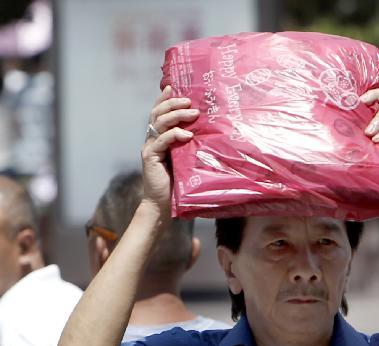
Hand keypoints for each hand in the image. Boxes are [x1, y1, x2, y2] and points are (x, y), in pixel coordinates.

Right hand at [141, 86, 197, 213]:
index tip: (173, 87)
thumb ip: (190, 146)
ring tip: (192, 113)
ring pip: (159, 123)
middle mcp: (152, 140)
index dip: (164, 99)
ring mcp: (150, 147)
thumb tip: (207, 133)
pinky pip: (161, 141)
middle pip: (157, 113)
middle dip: (172, 104)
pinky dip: (174, 135)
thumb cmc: (178, 183)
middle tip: (189, 101)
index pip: (159, 113)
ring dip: (176, 116)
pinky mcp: (150, 157)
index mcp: (159, 138)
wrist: (163, 204)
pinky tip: (187, 135)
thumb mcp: (186, 159)